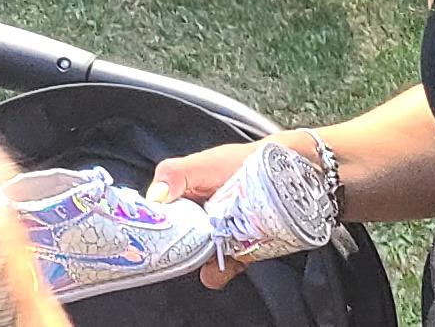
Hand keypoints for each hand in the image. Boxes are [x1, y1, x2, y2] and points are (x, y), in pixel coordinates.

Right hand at [152, 144, 268, 284]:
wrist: (285, 171)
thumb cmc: (238, 162)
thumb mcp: (202, 163)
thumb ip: (175, 174)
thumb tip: (155, 196)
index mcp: (180, 198)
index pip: (157, 216)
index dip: (152, 228)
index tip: (150, 239)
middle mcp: (195, 219)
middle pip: (177, 241)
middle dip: (179, 252)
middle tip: (185, 253)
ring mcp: (218, 236)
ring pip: (200, 257)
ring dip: (201, 265)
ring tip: (208, 266)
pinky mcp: (239, 250)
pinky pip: (225, 266)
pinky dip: (221, 273)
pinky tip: (219, 273)